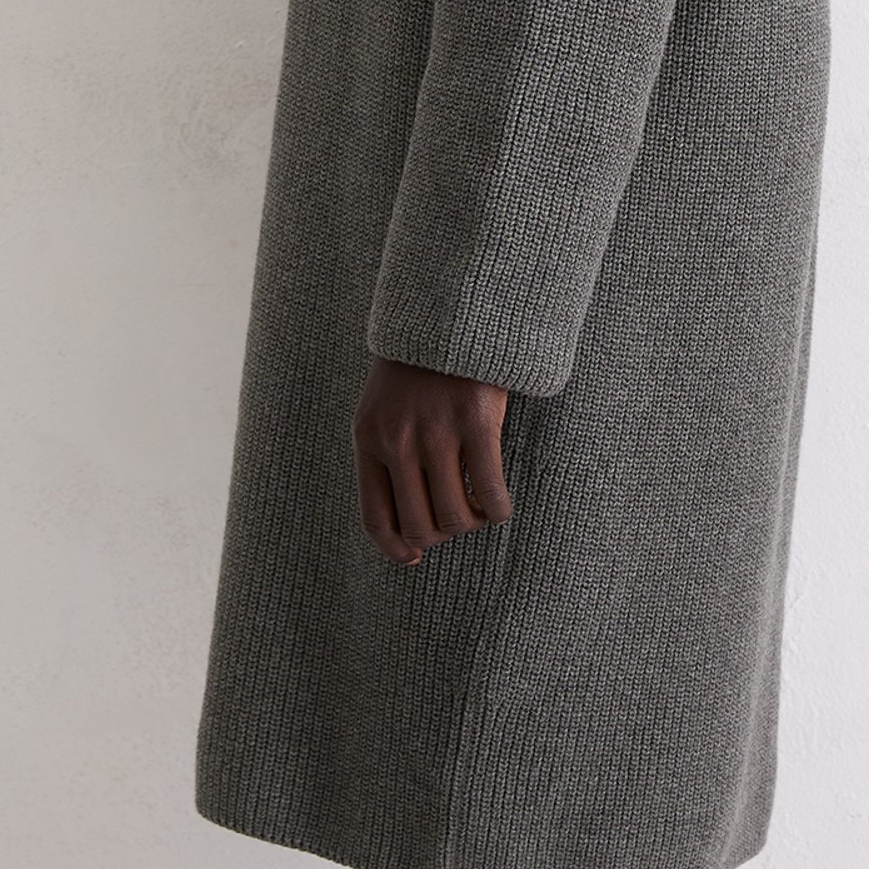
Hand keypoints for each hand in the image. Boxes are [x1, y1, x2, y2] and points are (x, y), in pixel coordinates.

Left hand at [353, 356, 514, 564]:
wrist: (446, 311)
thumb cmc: (417, 366)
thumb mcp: (383, 407)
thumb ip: (388, 454)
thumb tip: (408, 526)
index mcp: (369, 438)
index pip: (377, 518)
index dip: (396, 549)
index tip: (415, 557)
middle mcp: (398, 441)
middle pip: (420, 525)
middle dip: (441, 534)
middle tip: (456, 517)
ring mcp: (437, 432)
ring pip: (454, 516)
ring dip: (470, 522)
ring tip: (478, 507)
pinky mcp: (476, 421)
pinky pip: (489, 492)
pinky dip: (497, 510)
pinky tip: (499, 504)